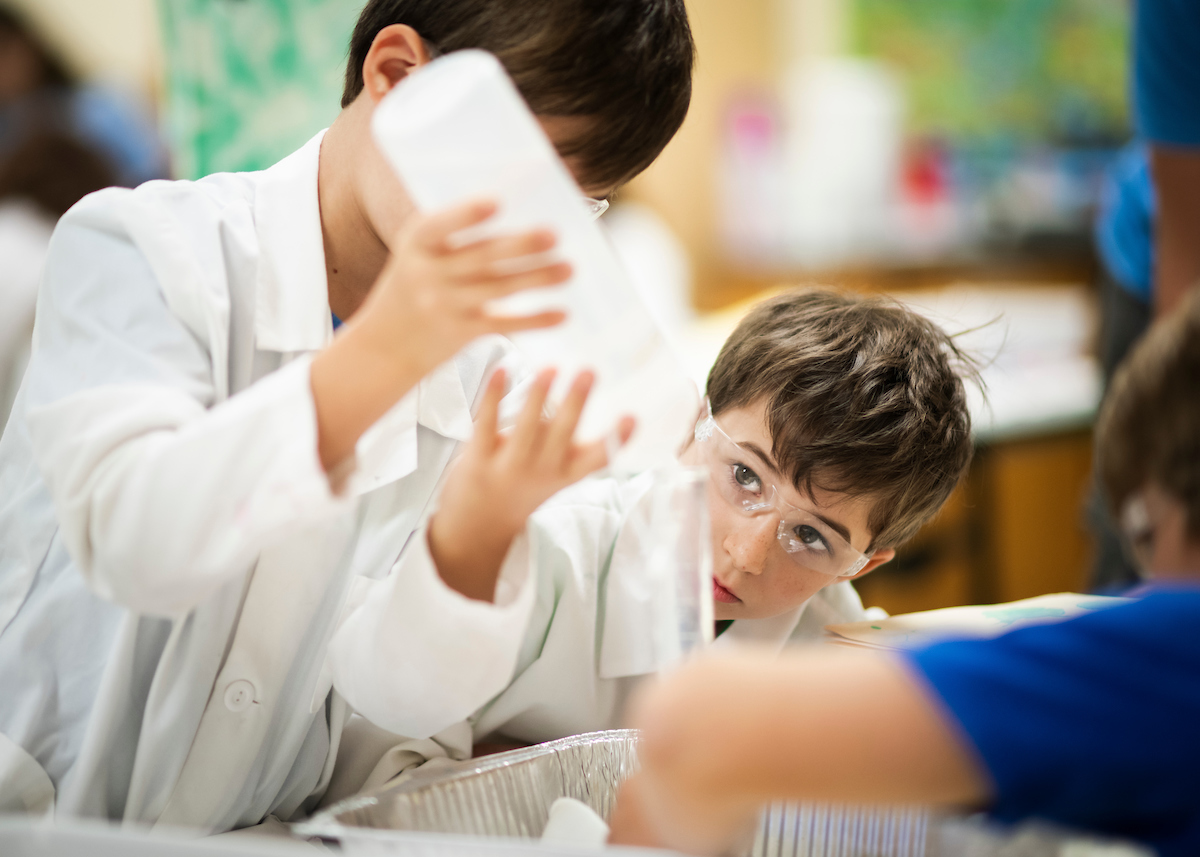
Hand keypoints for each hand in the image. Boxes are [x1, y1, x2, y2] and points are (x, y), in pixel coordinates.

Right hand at [354, 199, 571, 376]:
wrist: (386, 344)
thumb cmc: (414, 285)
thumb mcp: (419, 254)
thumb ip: (454, 236)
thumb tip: (518, 213)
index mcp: (417, 244)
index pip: (440, 226)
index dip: (467, 215)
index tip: (496, 203)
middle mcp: (428, 274)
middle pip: (481, 257)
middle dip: (520, 246)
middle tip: (553, 234)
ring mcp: (445, 305)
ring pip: (498, 289)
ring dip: (537, 279)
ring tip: (568, 269)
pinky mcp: (462, 332)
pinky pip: (504, 324)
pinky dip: (534, 320)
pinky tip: (561, 313)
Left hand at [428, 366, 634, 601]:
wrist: (479, 528)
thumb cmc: (524, 489)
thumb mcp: (556, 475)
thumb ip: (570, 444)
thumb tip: (579, 395)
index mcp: (565, 475)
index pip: (597, 459)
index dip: (617, 439)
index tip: (632, 417)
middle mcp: (540, 472)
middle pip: (563, 434)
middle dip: (576, 401)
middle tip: (590, 371)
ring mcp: (509, 467)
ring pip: (527, 428)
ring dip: (539, 395)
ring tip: (550, 368)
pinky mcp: (478, 460)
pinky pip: (487, 423)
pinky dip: (493, 396)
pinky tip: (501, 370)